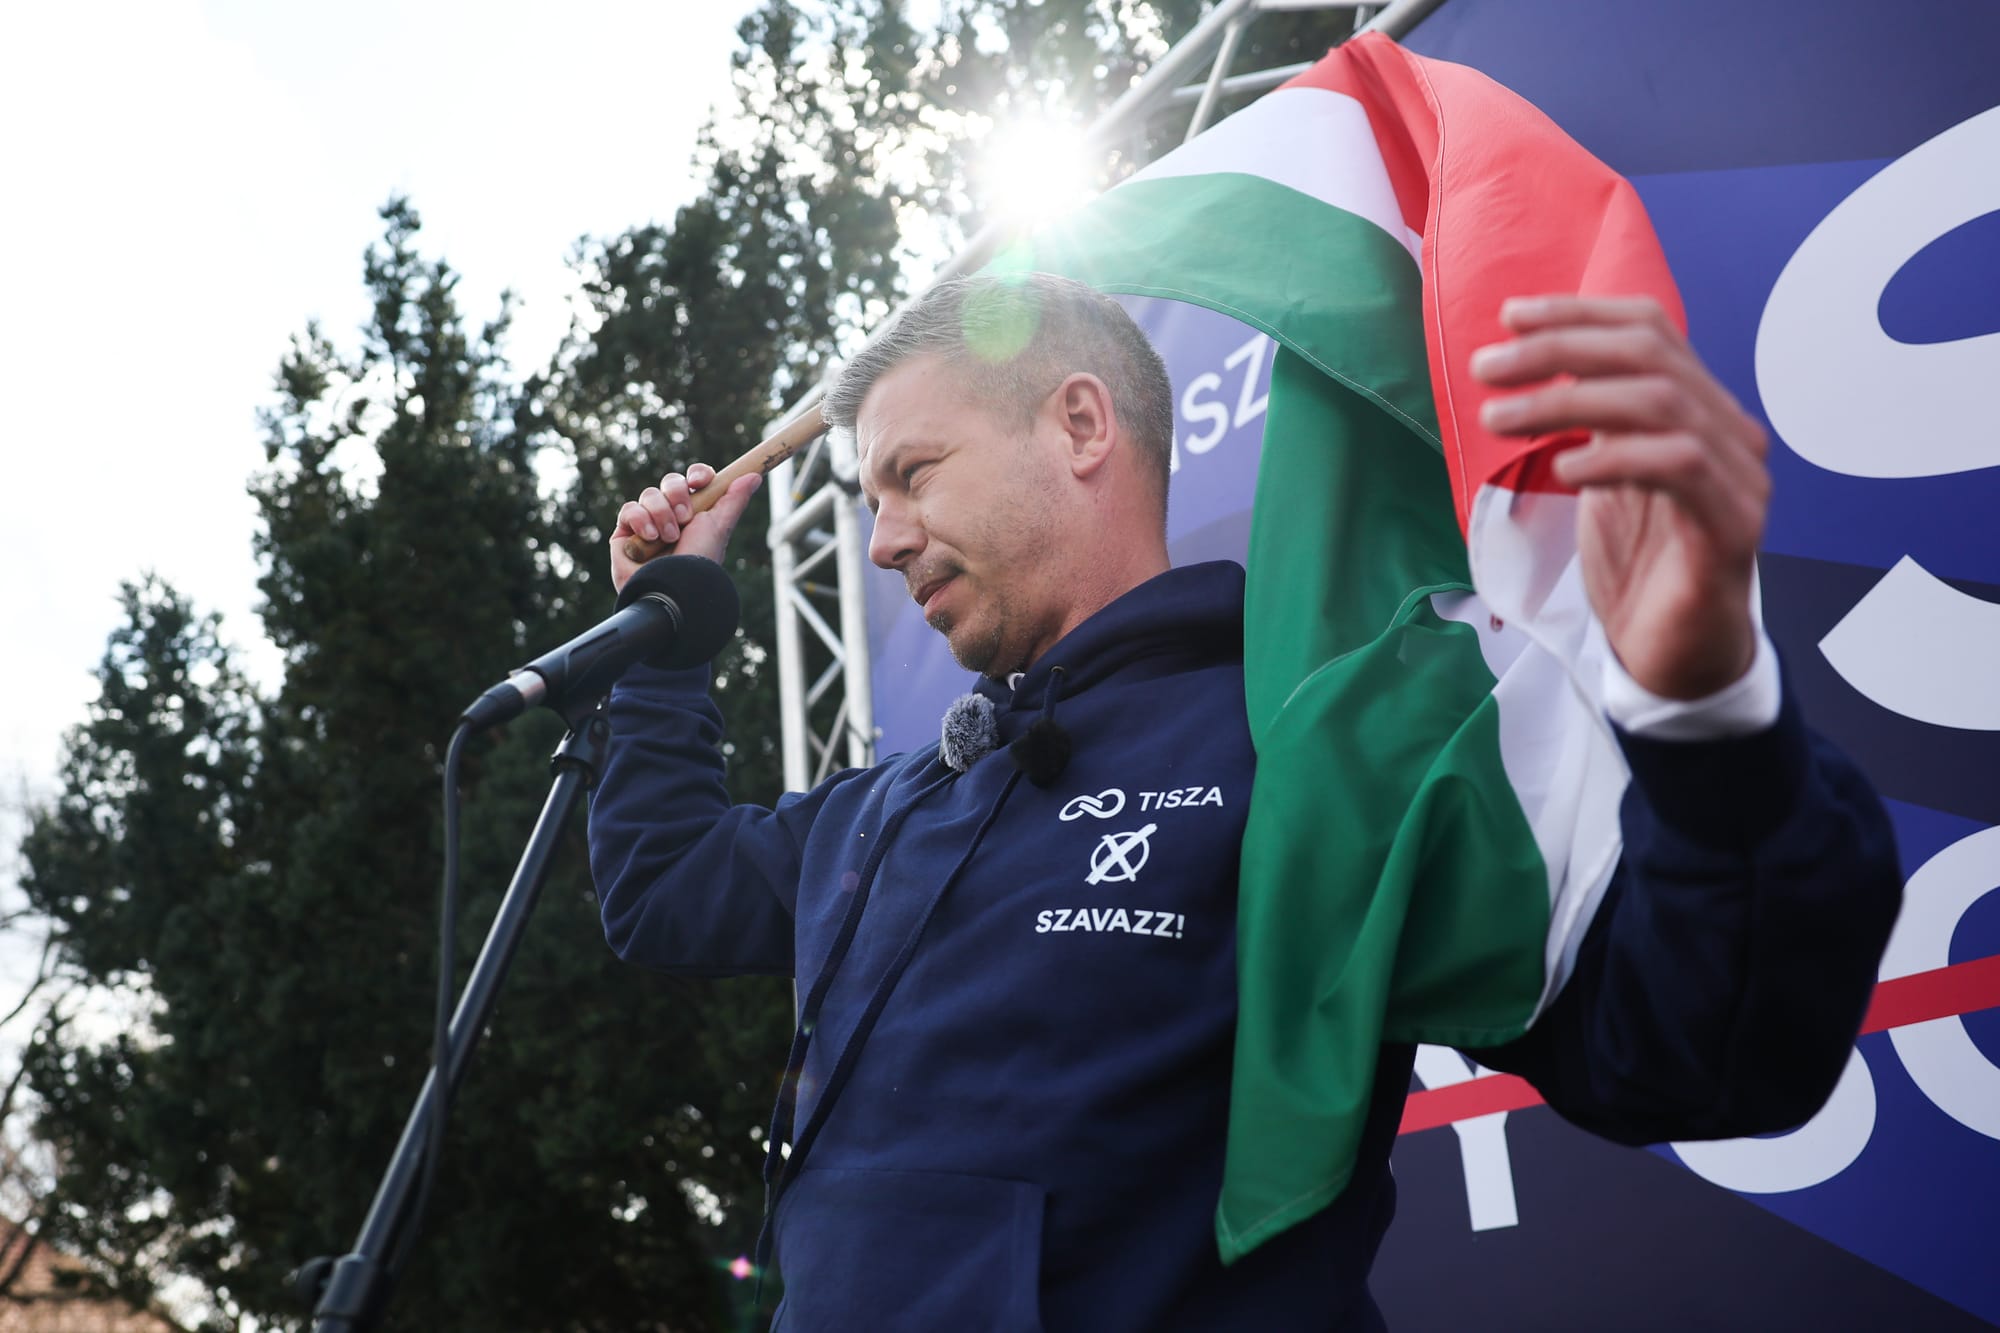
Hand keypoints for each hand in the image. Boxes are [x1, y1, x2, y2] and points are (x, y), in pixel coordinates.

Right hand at [609, 464, 762, 593]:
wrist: (673, 587)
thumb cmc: (698, 562)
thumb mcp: (720, 527)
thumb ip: (735, 500)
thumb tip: (754, 476)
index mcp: (696, 512)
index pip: (694, 480)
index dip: (697, 475)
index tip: (700, 481)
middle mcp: (672, 515)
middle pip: (671, 482)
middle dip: (678, 495)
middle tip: (685, 518)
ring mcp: (647, 523)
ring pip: (650, 494)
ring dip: (662, 513)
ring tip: (669, 537)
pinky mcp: (626, 533)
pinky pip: (629, 509)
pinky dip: (641, 520)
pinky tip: (650, 537)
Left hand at [1470, 295, 1769, 699]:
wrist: (1675, 655)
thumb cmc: (1638, 563)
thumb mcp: (1602, 472)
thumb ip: (1587, 417)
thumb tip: (1527, 359)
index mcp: (1699, 409)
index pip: (1650, 330)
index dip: (1579, 313)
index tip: (1508, 317)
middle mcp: (1728, 431)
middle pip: (1649, 356)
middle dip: (1559, 350)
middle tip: (1485, 368)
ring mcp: (1738, 477)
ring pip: (1660, 403)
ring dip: (1567, 401)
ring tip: (1499, 419)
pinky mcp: (1732, 527)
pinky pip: (1681, 467)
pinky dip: (1615, 457)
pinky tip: (1564, 471)